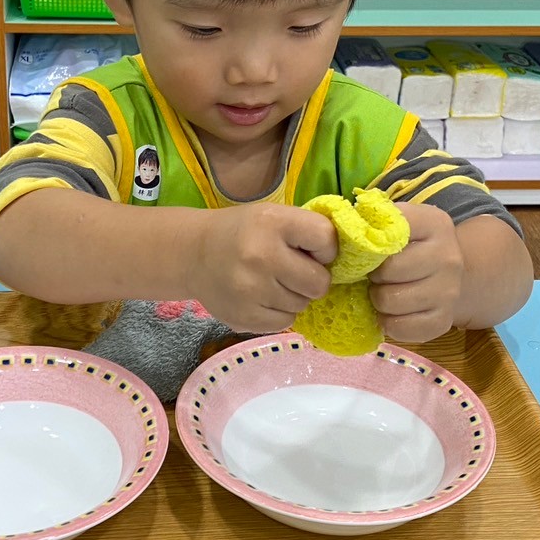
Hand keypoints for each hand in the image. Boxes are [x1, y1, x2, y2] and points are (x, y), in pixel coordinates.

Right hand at [191, 204, 337, 334]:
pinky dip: (279, 312)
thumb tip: (347, 259)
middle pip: (319, 282)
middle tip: (294, 270)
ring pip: (303, 304)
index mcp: (272, 222)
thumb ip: (307, 231)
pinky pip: (285, 323)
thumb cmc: (242, 232)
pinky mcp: (244, 317)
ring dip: (294, 295)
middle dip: (313, 278)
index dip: (326, 248)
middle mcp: (262, 256)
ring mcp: (252, 290)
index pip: (327, 240)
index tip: (311, 248)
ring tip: (272, 281)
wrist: (192, 254)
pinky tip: (262, 297)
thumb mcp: (272, 216)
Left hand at [369, 203, 463, 343]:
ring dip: (378, 300)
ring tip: (383, 292)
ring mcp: (449, 291)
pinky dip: (388, 323)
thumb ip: (372, 221)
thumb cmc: (410, 248)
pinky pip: (400, 328)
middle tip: (374, 275)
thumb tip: (334, 227)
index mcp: (433, 224)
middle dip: (374, 275)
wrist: (448, 277)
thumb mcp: (398, 225)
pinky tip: (392, 312)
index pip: (391, 230)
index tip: (367, 248)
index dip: (370, 242)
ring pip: (391, 301)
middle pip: (389, 270)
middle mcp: (447, 256)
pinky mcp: (443, 321)